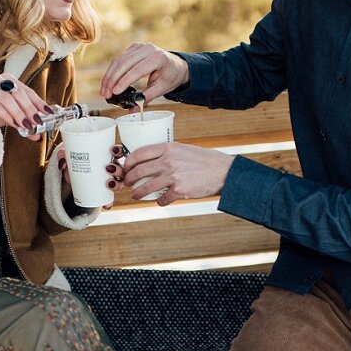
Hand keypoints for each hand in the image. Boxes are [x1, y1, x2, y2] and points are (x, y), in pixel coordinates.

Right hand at [0, 76, 50, 135]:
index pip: (27, 90)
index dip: (38, 102)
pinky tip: (13, 123)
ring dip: (18, 113)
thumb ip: (24, 122)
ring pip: (7, 98)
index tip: (47, 113)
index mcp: (9, 79)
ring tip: (25, 125)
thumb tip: (38, 134)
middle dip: (29, 109)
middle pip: (18, 92)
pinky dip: (6, 115)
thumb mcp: (11, 117)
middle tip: (37, 122)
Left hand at [55, 144, 119, 209]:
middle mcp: (112, 169)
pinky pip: (110, 198)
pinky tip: (106, 205)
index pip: (118, 152)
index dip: (118, 151)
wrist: (72, 179)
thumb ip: (64, 157)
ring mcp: (110, 181)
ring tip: (108, 184)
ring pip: (120, 182)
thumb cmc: (74, 164)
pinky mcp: (105, 194)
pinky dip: (109, 202)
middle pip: (122, 168)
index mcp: (107, 157)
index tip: (112, 150)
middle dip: (119, 169)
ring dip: (117, 184)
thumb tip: (62, 163)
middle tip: (108, 169)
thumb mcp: (69, 159)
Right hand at [99, 42, 189, 103]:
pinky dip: (111, 71)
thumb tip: (132, 110)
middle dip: (112, 80)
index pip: (137, 70)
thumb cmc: (170, 77)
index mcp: (158, 58)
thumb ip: (146, 98)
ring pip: (118, 61)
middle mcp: (148, 49)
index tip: (115, 92)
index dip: (124, 81)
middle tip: (106, 94)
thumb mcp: (161, 89)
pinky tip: (107, 83)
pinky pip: (118, 59)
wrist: (176, 65)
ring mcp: (139, 47)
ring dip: (108, 77)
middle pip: (124, 64)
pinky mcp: (133, 48)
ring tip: (104, 91)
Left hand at [117, 142, 234, 204]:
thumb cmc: (204, 160)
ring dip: (137, 193)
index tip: (126, 168)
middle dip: (128, 179)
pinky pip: (162, 199)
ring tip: (135, 196)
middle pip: (138, 171)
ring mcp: (173, 176)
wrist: (224, 171)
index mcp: (168, 148)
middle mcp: (168, 161)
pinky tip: (160, 201)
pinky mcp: (179, 190)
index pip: (139, 153)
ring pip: (145, 187)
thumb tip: (149, 160)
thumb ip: (167, 153)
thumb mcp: (184, 149)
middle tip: (127, 183)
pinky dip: (159, 202)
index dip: (128, 162)